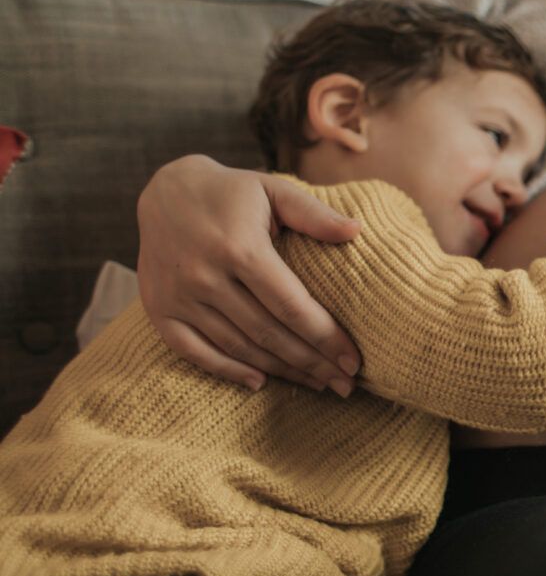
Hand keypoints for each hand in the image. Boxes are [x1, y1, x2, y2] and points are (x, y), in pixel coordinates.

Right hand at [136, 154, 362, 392]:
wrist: (164, 190)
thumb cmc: (232, 193)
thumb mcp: (273, 190)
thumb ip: (314, 214)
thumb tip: (356, 231)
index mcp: (239, 248)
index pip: (291, 305)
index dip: (325, 337)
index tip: (353, 361)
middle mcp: (205, 276)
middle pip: (267, 333)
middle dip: (311, 363)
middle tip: (345, 385)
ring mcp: (178, 296)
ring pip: (236, 347)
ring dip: (280, 371)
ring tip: (316, 383)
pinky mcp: (159, 309)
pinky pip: (193, 351)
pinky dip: (226, 370)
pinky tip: (260, 381)